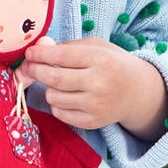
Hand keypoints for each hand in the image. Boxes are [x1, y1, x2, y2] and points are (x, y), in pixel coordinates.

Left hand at [19, 36, 167, 139]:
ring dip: (48, 88)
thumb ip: (68, 46)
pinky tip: (65, 97)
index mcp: (100, 59)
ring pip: (53, 97)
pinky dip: (56, 104)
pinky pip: (60, 114)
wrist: (138, 93)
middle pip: (54, 78)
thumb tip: (40, 47)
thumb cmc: (113, 64)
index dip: (40, 54)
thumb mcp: (97, 47)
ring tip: (56, 83)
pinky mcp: (92, 122)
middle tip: (28, 67)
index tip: (29, 52)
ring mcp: (95, 105)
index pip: (61, 56)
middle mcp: (98, 83)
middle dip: (35, 71)